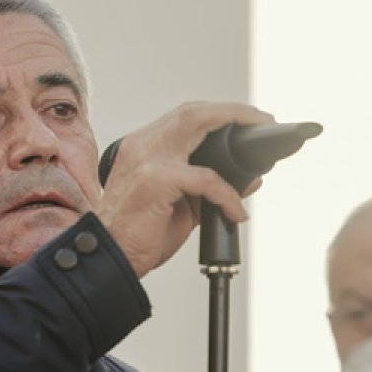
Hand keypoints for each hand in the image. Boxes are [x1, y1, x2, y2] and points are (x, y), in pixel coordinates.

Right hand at [95, 102, 273, 277]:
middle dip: (232, 111)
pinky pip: (206, 178)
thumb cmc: (139, 236)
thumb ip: (211, 189)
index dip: (218, 113)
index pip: (184, 117)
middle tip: (261, 121)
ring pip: (197, 123)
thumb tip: (249, 179)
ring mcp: (148, 159)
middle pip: (192, 110)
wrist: (111, 261)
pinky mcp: (156, 179)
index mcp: (143, 147)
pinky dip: (228, 194)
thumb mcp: (181, 207)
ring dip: (234, 127)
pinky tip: (236, 212)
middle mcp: (142, 145)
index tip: (247, 120)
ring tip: (256, 145)